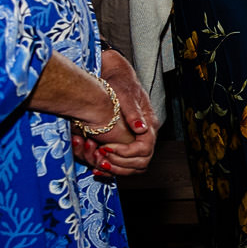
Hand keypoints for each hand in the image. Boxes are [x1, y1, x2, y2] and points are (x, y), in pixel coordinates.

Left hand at [70, 51, 157, 176]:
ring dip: (116, 168)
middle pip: (142, 161)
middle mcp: (145, 134)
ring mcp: (137, 140)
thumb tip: (141, 128)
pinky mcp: (127, 142)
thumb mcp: (126, 96)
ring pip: (135, 166)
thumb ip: (134, 113)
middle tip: (101, 156)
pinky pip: (124, 163)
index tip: (107, 147)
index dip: (126, 152)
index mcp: (149, 124)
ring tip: (98, 162)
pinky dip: (112, 167)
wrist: (115, 79)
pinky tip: (97, 164)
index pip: (145, 148)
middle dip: (121, 163)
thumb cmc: (120, 84)